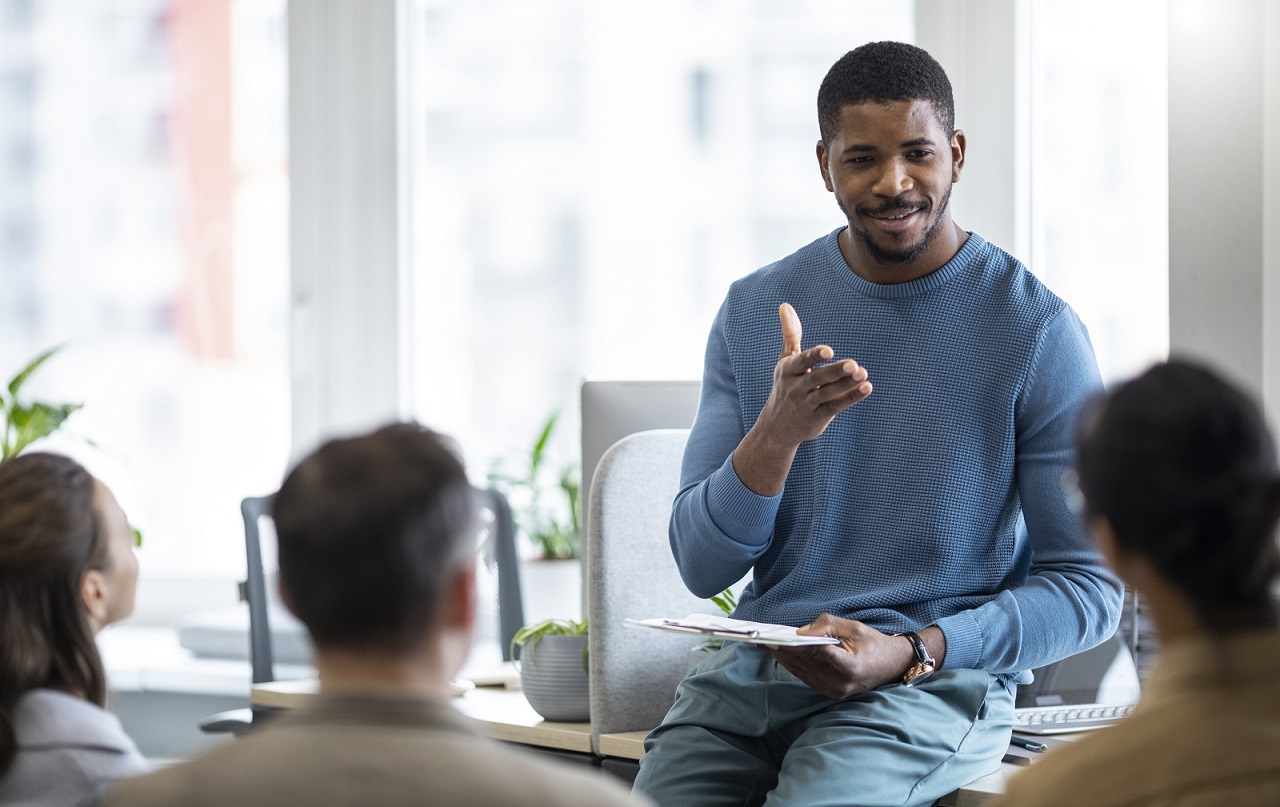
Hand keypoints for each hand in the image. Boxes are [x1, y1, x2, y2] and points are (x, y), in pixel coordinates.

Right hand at [732, 304, 871, 495]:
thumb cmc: (785, 385)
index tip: (829, 351)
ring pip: (829, 393)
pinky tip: (866, 388)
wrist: (777, 427)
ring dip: (847, 384)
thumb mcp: (785, 360)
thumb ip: (790, 334)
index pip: (802, 362)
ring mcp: (807, 404)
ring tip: (863, 374)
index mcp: (788, 371)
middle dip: (836, 372)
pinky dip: (851, 397)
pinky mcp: (819, 417)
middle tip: (854, 364)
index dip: (815, 356)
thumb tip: (785, 305)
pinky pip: (836, 406)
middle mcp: (796, 388)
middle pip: (818, 379)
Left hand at [764, 614, 912, 700]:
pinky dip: (792, 664)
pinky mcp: (831, 694)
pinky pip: (806, 677)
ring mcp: (835, 692)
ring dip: (782, 658)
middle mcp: (840, 684)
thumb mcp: (853, 627)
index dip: (791, 644)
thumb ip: (826, 626)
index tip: (772, 637)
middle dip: (780, 650)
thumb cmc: (875, 643)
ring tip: (763, 644)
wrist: (893, 666)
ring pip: (801, 672)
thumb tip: (799, 632)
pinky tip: (779, 654)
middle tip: (758, 638)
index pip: (815, 652)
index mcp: (849, 667)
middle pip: (803, 664)